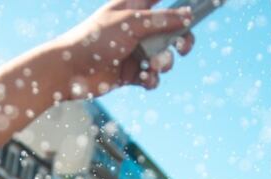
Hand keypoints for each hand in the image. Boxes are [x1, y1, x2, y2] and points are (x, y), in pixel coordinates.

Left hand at [52, 1, 195, 96]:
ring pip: (164, 56)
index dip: (181, 4)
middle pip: (172, 29)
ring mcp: (134, 50)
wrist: (70, 72)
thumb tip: (188, 16)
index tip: (200, 5)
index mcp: (135, 6)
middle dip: (181, 39)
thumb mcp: (131, 23)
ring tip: (154, 66)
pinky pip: (152, 77)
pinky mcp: (130, 73)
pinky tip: (145, 79)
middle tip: (183, 46)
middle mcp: (137, 27)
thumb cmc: (95, 39)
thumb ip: (162, 20)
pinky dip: (152, 79)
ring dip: (165, 62)